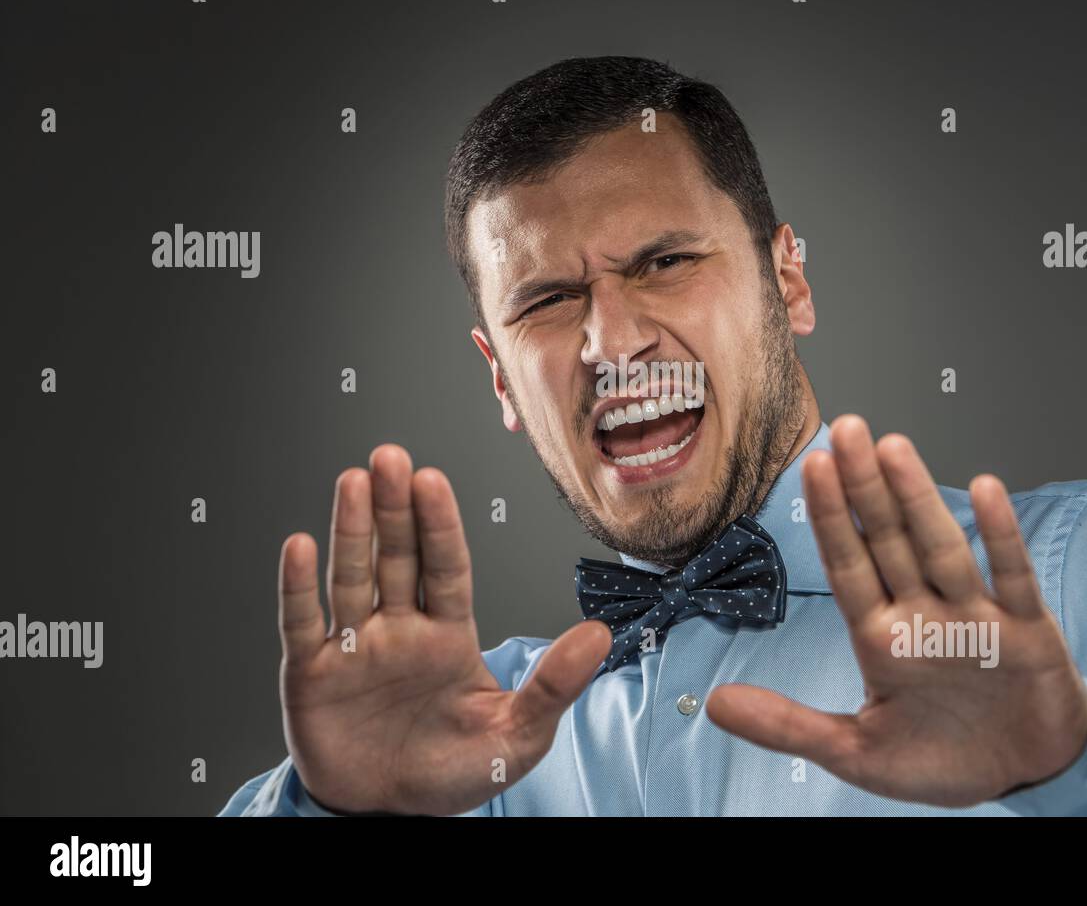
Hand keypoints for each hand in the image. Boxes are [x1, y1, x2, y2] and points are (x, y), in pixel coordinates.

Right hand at [277, 444, 610, 815]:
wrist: (389, 816)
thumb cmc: (454, 772)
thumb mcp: (515, 736)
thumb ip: (554, 686)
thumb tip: (599, 635)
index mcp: (448, 633)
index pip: (447, 567)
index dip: (440, 524)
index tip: (434, 480)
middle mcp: (399, 628)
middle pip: (397, 558)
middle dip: (395, 509)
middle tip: (390, 458)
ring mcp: (353, 647)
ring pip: (352, 577)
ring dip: (351, 530)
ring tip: (353, 481)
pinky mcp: (311, 673)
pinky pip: (303, 624)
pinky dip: (298, 587)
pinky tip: (299, 547)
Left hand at [706, 415, 1086, 806]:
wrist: (1026, 777)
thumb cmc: (941, 761)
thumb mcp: (857, 754)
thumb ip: (789, 727)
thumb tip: (715, 704)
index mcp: (882, 638)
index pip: (847, 566)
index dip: (831, 518)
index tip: (812, 465)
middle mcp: (924, 615)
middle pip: (889, 541)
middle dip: (866, 487)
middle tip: (846, 428)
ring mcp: (976, 617)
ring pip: (942, 547)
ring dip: (919, 499)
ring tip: (893, 448)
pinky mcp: (1028, 630)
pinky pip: (1013, 576)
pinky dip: (1002, 535)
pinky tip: (985, 489)